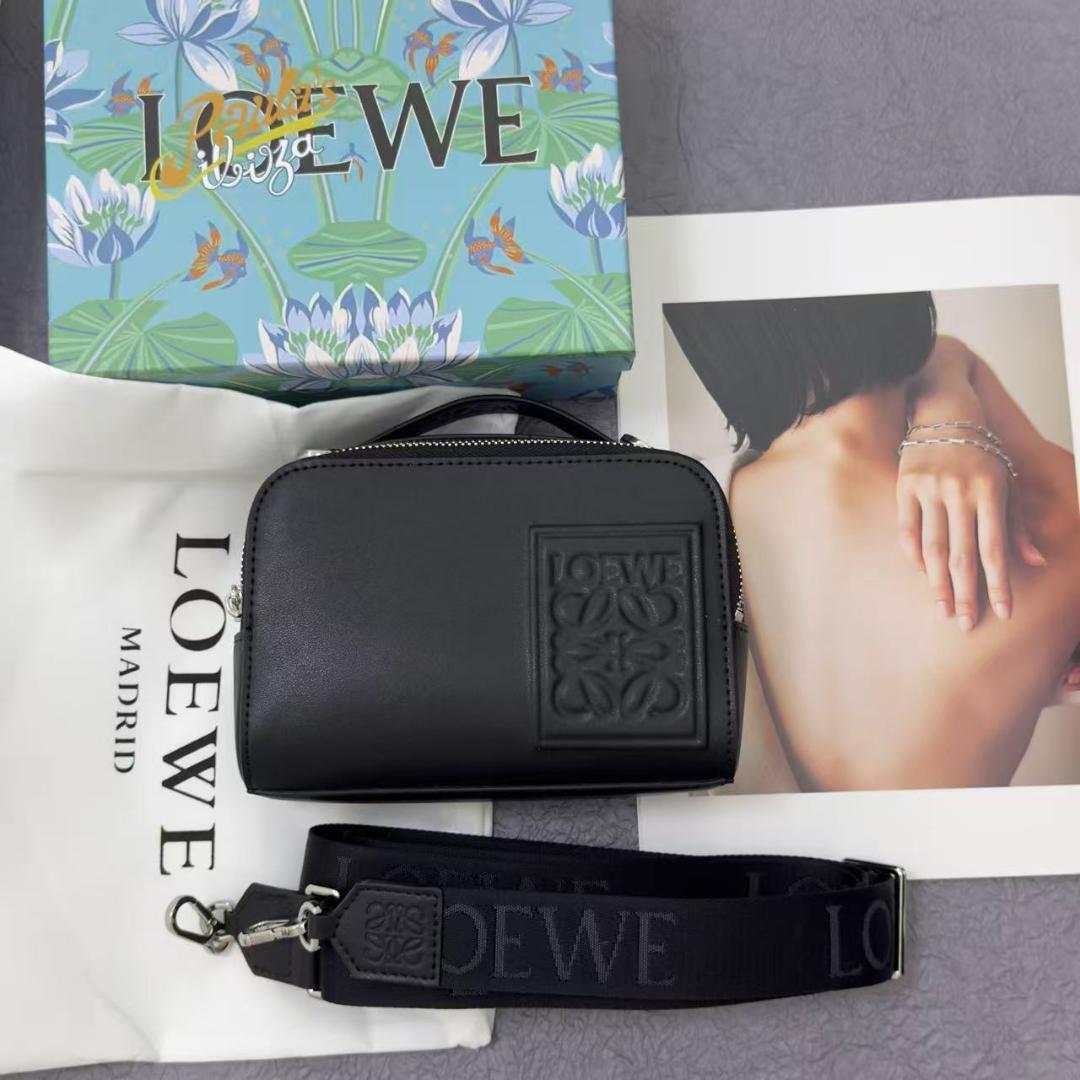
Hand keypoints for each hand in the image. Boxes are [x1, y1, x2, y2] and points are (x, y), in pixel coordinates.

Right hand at [897, 438, 1044, 628]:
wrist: (944, 410)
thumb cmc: (982, 451)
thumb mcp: (1009, 481)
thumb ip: (1018, 523)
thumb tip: (1037, 561)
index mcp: (991, 491)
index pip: (996, 549)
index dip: (999, 584)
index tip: (1003, 613)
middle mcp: (960, 492)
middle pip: (963, 555)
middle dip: (965, 594)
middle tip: (964, 624)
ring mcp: (929, 489)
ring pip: (934, 547)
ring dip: (938, 583)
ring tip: (941, 609)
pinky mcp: (905, 485)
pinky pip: (907, 528)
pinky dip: (914, 553)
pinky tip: (922, 573)